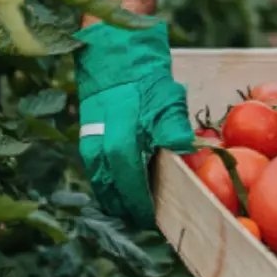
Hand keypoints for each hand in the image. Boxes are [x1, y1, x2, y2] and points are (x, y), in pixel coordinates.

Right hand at [73, 18, 195, 228]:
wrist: (115, 54)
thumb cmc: (147, 79)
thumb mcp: (168, 99)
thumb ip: (175, 128)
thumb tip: (190, 151)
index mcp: (122, 134)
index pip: (128, 179)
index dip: (139, 202)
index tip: (151, 218)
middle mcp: (101, 140)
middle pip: (110, 186)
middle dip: (126, 207)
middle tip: (144, 221)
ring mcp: (90, 139)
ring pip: (99, 180)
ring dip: (114, 199)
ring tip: (131, 212)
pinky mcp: (86, 136)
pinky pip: (95, 168)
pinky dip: (107, 183)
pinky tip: (119, 191)